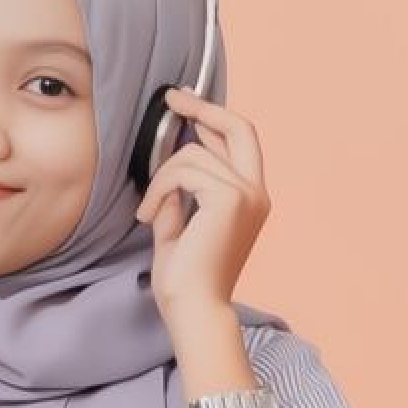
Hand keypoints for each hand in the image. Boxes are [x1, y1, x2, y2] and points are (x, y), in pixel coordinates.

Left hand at [137, 88, 269, 318]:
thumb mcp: (181, 223)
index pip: (239, 142)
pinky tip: (150, 217)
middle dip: (204, 107)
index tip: (185, 104)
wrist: (194, 308)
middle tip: (172, 99)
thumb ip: (182, 192)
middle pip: (239, 127)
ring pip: (193, 154)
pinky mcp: (230, 198)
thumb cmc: (186, 278)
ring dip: (161, 178)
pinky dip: (160, 190)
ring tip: (150, 212)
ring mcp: (247, 194)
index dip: (213, 118)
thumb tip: (170, 159)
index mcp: (251, 198)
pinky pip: (183, 171)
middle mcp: (257, 192)